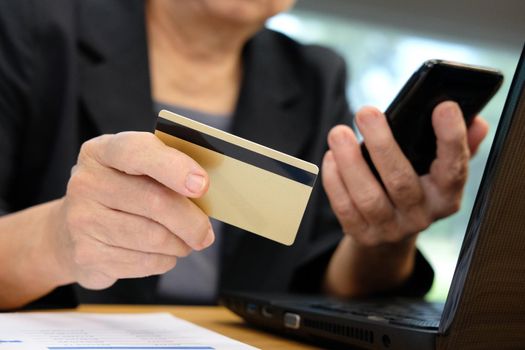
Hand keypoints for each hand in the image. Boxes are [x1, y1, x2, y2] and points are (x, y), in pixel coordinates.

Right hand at [50, 132, 213, 289]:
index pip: (138, 152)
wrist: (70, 232)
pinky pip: (146, 262)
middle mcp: (86, 182)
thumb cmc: (120, 195)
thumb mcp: (135, 172)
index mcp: (102, 151)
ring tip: (185, 242)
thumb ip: (166, 172)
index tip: (202, 185)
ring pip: (155, 237)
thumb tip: (206, 192)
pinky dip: (165, 260)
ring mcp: (82, 220)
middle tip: (206, 233)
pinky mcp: (87, 255)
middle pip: (156, 202)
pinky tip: (162, 253)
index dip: (175, 167)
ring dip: (181, 244)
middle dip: (192, 221)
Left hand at [322, 101, 488, 246]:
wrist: (393, 230)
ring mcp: (390, 228)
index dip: (451, 139)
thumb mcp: (440, 168)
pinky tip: (330, 157)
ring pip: (367, 197)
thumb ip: (459, 145)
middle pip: (400, 181)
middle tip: (366, 112)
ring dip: (350, 162)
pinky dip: (334, 180)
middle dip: (382, 144)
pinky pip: (344, 207)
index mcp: (446, 196)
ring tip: (338, 133)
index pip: (454, 169)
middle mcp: (421, 216)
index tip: (443, 106)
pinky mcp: (362, 234)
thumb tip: (476, 121)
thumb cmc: (417, 185)